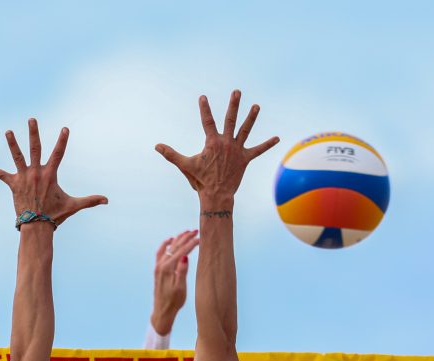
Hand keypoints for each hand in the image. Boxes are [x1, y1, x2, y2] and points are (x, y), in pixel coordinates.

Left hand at [0, 118, 106, 225]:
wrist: (37, 226)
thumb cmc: (56, 215)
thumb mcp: (74, 205)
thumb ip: (90, 200)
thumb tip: (107, 200)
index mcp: (50, 174)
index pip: (58, 153)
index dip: (62, 140)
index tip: (65, 128)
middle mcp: (36, 172)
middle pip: (35, 148)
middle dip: (33, 133)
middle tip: (32, 119)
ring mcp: (23, 177)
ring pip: (17, 156)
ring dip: (12, 143)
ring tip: (8, 131)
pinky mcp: (13, 185)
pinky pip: (1, 175)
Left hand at [151, 230, 199, 334]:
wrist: (162, 311)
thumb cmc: (174, 301)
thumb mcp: (180, 288)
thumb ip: (182, 271)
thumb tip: (185, 256)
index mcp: (167, 268)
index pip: (181, 251)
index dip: (192, 243)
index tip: (200, 238)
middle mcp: (161, 265)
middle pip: (174, 246)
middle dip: (185, 237)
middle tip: (195, 231)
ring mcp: (158, 266)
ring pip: (168, 247)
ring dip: (177, 238)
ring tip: (186, 232)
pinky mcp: (158, 269)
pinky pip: (161, 252)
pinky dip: (166, 244)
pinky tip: (171, 241)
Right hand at [155, 90, 278, 204]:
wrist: (216, 195)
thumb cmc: (200, 180)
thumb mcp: (185, 166)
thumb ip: (171, 154)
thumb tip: (156, 146)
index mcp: (212, 142)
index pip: (207, 121)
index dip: (205, 109)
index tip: (203, 97)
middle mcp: (226, 143)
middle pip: (231, 120)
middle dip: (234, 105)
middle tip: (237, 92)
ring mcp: (237, 150)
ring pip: (246, 130)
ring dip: (252, 117)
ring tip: (257, 106)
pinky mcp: (245, 159)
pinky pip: (258, 150)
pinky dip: (267, 144)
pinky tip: (278, 138)